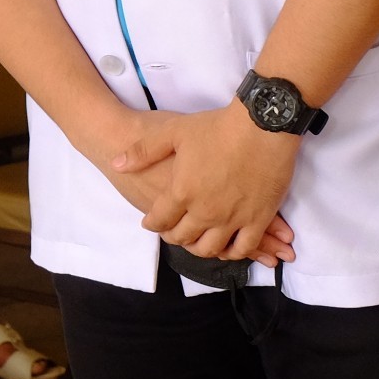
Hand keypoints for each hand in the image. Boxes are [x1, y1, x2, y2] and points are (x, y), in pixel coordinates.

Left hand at [107, 104, 300, 264]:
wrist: (261, 126)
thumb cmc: (216, 127)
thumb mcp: (172, 132)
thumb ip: (143, 151)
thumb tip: (117, 164)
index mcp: (182, 192)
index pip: (160, 220)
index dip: (152, 224)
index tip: (150, 223)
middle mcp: (205, 211)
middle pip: (184, 237)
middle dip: (173, 237)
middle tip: (171, 233)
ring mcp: (233, 218)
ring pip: (211, 248)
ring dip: (200, 248)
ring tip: (196, 242)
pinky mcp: (259, 219)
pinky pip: (243, 247)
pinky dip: (232, 252)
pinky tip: (227, 247)